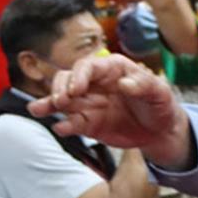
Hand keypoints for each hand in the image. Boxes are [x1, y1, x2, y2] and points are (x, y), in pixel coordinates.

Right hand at [27, 54, 192, 168]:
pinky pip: (71, 123)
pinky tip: (61, 128)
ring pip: (61, 100)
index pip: (87, 66)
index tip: (76, 89)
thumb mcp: (160, 92)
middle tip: (61, 101)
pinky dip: (64, 125)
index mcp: (111, 69)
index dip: (78, 75)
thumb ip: (144, 84)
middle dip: (60, 88)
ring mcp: (88, 104)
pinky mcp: (87, 123)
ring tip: (36, 109)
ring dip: (48, 104)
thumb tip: (125, 83)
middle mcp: (94, 84)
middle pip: (67, 79)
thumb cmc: (160, 104)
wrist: (161, 131)